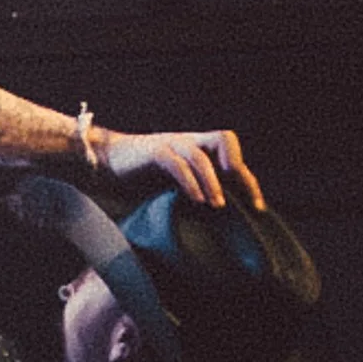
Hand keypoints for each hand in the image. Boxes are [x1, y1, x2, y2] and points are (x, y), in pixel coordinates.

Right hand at [88, 125, 264, 211]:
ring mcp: (171, 144)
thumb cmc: (139, 177)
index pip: (231, 154)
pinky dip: (189, 182)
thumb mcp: (173, 185)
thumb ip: (193, 192)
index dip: (247, 179)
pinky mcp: (154, 152)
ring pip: (201, 154)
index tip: (257, 207)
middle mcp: (188, 142)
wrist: (105, 161)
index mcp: (196, 148)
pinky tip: (195, 200)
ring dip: (212, 182)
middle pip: (224, 139)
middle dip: (238, 171)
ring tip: (217, 206)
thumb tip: (216, 221)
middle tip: (244, 201)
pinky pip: (176, 164)